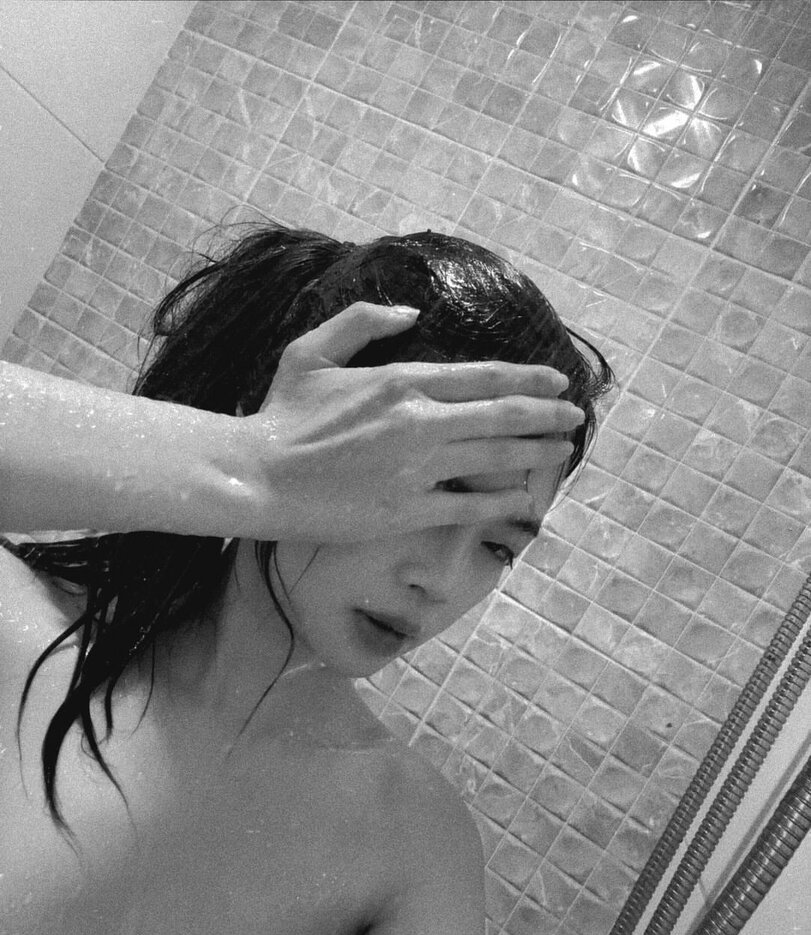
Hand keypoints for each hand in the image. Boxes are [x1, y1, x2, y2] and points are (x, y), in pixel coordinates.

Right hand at [238, 303, 582, 542]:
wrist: (256, 476)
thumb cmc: (281, 415)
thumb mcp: (312, 351)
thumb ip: (364, 321)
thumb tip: (411, 313)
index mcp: (400, 380)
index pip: (484, 376)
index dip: (528, 378)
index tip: (556, 381)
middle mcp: (418, 421)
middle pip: (503, 415)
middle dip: (547, 414)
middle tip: (575, 416)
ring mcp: (417, 469)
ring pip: (496, 458)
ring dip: (537, 453)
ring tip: (562, 450)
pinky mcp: (408, 511)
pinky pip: (470, 506)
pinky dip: (503, 501)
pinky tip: (526, 498)